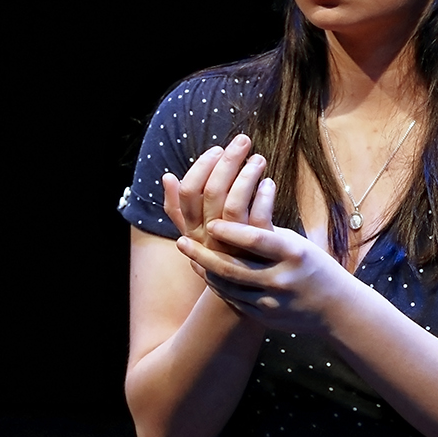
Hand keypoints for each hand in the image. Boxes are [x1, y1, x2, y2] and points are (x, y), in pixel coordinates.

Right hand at [161, 134, 270, 249]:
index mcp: (193, 230)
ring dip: (247, 175)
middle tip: (243, 140)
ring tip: (259, 158)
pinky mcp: (258, 252)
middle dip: (227, 162)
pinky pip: (260, 218)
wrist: (248, 296)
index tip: (217, 149)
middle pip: (212, 192)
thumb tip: (168, 176)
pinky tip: (270, 182)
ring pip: (235, 203)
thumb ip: (180, 209)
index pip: (188, 192)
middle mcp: (209, 238)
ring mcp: (232, 246)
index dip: (201, 167)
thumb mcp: (198, 235)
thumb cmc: (223, 256)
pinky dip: (265, 196)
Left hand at [176, 217, 358, 335]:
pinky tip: (206, 272)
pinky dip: (217, 284)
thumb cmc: (315, 266)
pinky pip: (233, 299)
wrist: (335, 307)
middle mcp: (282, 278)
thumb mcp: (299, 244)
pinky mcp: (264, 316)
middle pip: (233, 266)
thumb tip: (239, 207)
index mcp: (295, 253)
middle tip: (182, 241)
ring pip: (228, 285)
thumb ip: (269, 234)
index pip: (257, 240)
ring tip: (189, 253)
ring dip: (204, 269)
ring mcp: (272, 301)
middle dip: (203, 253)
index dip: (231, 232)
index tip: (210, 223)